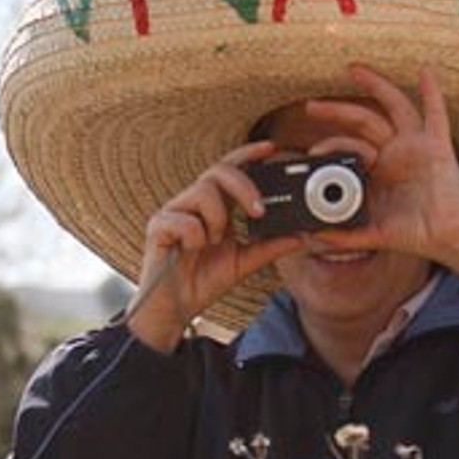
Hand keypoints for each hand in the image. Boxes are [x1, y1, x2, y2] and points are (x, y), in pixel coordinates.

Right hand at [127, 142, 303, 350]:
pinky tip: (192, 250)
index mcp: (215, 206)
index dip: (249, 154)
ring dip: (218, 219)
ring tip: (214, 242)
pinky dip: (195, 237)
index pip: (231, 170)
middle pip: (218, 171)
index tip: (271, 149)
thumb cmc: (204, 280)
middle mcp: (194, 202)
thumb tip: (301, 236)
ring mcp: (174, 212)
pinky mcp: (158, 226)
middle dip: (243, 186)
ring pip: (203, 192)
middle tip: (258, 212)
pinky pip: (183, 220)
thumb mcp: (245, 263)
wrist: (176, 309)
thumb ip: (270, 247)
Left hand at [299, 64, 458, 273]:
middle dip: (337, 111)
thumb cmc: (419, 235)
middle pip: (364, 121)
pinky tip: (425, 71)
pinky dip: (432, 92)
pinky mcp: (438, 148)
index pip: (350, 148)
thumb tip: (313, 236)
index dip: (330, 146)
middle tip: (312, 105)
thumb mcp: (375, 233)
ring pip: (394, 108)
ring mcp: (417, 147)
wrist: (451, 241)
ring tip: (354, 70)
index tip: (311, 152)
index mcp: (380, 170)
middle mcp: (397, 152)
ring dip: (376, 86)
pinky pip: (436, 114)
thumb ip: (346, 236)